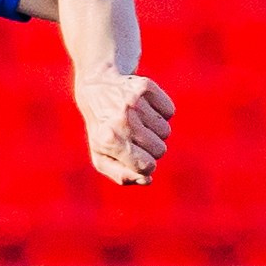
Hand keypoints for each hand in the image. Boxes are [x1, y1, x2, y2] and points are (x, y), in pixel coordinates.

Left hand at [75, 71, 174, 185]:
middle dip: (152, 147)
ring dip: (156, 129)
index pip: (147, 166)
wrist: (96, 86)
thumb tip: (147, 179)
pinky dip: (161, 112)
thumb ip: (122, 175)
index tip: (138, 158)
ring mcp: (134, 102)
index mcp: (109, 140)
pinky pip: (169, 111)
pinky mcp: (145, 87)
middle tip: (136, 136)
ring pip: (166, 131)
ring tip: (138, 120)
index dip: (147, 165)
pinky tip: (145, 107)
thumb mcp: (102, 156)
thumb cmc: (102, 128)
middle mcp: (122, 120)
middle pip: (160, 150)